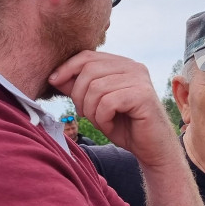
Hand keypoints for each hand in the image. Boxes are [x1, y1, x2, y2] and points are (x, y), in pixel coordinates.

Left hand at [49, 51, 178, 167]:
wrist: (151, 148)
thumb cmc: (123, 126)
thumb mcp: (95, 105)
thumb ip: (78, 88)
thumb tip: (55, 76)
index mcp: (121, 64)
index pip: (87, 56)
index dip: (66, 68)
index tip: (53, 82)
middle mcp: (132, 66)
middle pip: (88, 70)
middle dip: (79, 96)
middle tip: (85, 114)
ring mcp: (139, 79)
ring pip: (96, 88)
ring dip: (91, 111)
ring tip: (101, 122)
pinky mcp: (143, 95)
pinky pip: (107, 103)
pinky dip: (102, 119)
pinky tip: (110, 126)